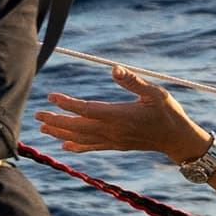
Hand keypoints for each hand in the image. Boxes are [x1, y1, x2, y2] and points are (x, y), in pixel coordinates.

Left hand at [35, 68, 205, 162]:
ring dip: (61, 132)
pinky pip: (92, 147)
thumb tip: (113, 68)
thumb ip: (133, 81)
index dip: (67, 104)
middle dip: (56, 120)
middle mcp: (113, 130)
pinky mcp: (117, 145)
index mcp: (119, 115)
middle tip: (37, 114)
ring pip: (81, 138)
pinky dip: (77, 146)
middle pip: (78, 126)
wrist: (178, 140)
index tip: (51, 96)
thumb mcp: (156, 93)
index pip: (86, 109)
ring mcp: (114, 140)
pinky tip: (65, 145)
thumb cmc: (169, 113)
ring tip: (43, 127)